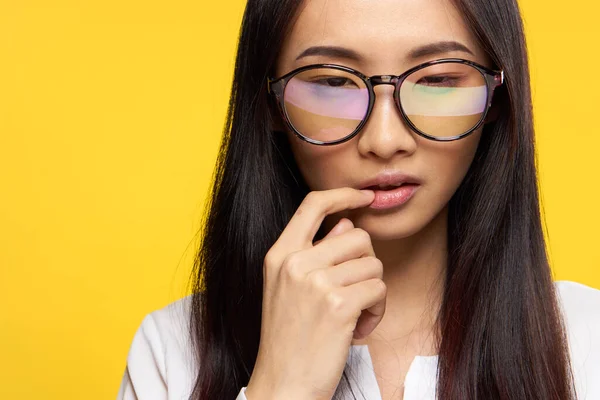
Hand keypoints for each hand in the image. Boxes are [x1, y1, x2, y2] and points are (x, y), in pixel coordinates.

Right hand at [245, 188, 386, 399]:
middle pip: (357, 236)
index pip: (312, 204)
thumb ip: (315, 252)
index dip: (343, 194)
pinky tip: (358, 327)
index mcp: (279, 254)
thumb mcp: (288, 288)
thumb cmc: (289, 338)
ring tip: (353, 315)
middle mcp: (294, 262)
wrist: (284, 384)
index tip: (364, 196)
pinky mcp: (338, 305)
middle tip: (353, 293)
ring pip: (372, 263)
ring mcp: (315, 283)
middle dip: (365, 263)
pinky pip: (379, 289)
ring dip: (372, 292)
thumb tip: (345, 223)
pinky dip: (377, 311)